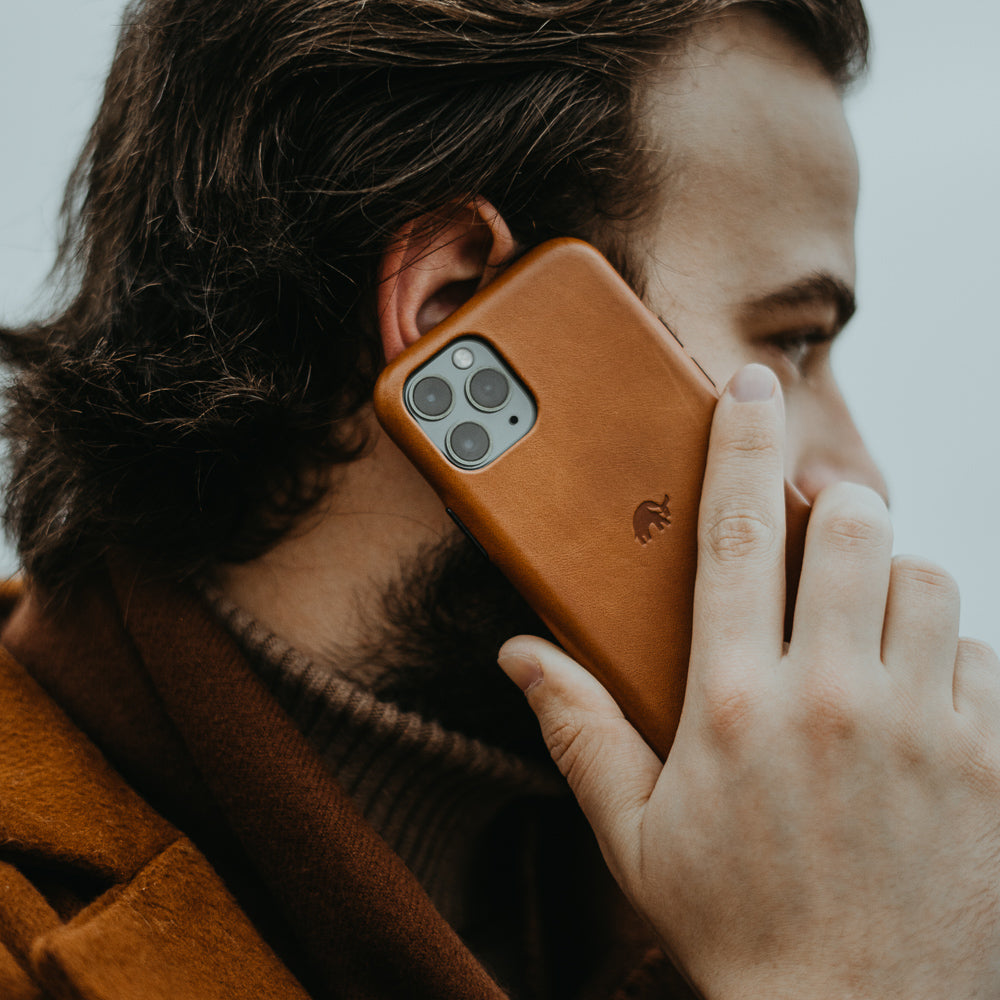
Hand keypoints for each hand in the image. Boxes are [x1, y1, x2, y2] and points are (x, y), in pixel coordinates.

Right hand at [498, 364, 999, 999]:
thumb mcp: (632, 832)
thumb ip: (575, 728)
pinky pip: (983, 654)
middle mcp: (831, 698)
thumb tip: (519, 655)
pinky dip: (950, 654)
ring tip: (862, 623)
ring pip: (928, 577)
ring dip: (893, 580)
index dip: (740, 444)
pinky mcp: (993, 762)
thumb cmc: (736, 924)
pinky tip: (915, 698)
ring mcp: (922, 728)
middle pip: (851, 527)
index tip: (751, 386)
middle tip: (813, 530)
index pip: (733, 534)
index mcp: (733, 703)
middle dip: (833, 506)